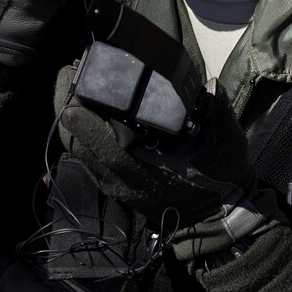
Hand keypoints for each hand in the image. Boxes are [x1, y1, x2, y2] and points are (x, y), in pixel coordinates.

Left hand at [53, 61, 268, 257]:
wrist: (218, 219)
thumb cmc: (220, 179)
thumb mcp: (226, 142)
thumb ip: (217, 109)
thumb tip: (207, 82)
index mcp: (134, 160)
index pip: (87, 130)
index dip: (74, 99)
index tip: (74, 72)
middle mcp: (116, 173)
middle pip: (73, 138)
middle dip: (65, 104)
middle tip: (68, 75)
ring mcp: (114, 183)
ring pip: (77, 150)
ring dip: (72, 121)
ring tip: (75, 90)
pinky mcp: (116, 188)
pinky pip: (87, 161)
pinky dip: (82, 137)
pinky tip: (88, 117)